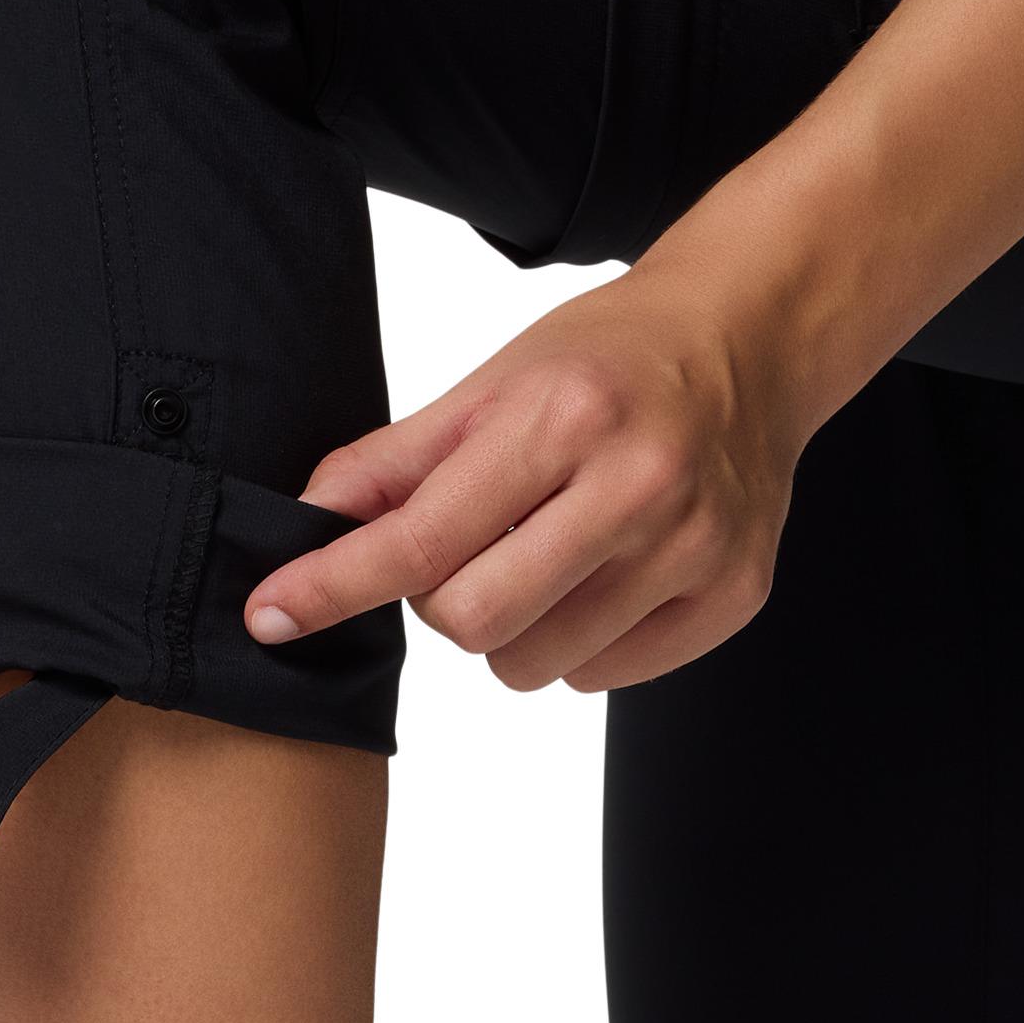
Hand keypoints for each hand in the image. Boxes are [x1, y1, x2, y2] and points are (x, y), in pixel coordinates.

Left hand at [245, 272, 810, 693]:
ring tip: (546, 559)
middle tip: (468, 555)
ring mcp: (695, 551)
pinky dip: (577, 643)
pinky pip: (603, 677)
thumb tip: (307, 518)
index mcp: (567, 419)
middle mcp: (640, 487)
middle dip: (443, 605)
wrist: (751, 344)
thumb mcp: (496, 382)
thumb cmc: (613, 360)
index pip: (422, 538)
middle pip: (476, 623)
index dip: (335, 584)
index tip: (271, 615)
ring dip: (512, 631)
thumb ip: (398, 460)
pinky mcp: (731, 598)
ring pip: (538, 666)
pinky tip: (602, 577)